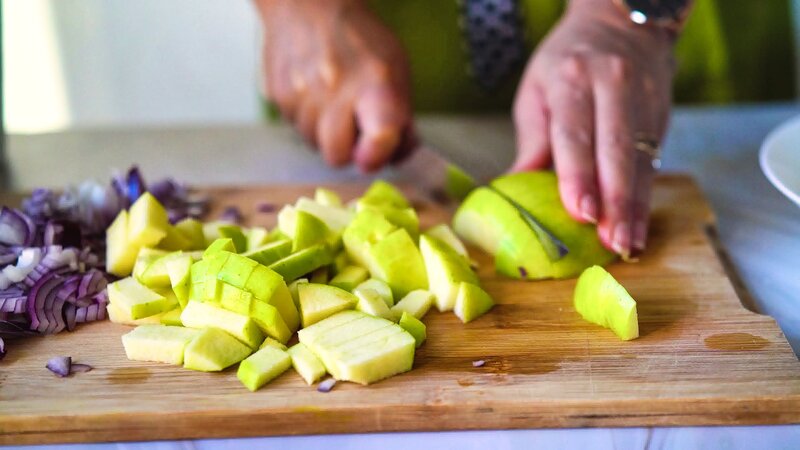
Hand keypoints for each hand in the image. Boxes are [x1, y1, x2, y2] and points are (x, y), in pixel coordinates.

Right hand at [254, 0, 413, 171]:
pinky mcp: (278, 95)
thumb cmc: (359, 40)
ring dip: (323, 132)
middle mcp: (336, 90)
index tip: (374, 154)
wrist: (309, 5)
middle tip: (353, 126)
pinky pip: (294, 126)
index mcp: (375, 85)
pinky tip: (313, 91)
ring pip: (312, 144)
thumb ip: (400, 116)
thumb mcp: (395, 69)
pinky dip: (306, 117)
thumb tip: (401, 155)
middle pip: (336, 156)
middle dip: (346, 150)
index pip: (379, 138)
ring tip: (331, 99)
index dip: (377, 156)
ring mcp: (302, 94)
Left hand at [512, 0, 675, 255]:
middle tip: (610, 241)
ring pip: (640, 160)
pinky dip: (645, 199)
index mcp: (573, 78)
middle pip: (615, 150)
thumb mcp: (536, 90)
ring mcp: (643, 100)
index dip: (578, 175)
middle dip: (614, 200)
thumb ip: (532, 140)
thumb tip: (514, 189)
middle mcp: (613, 86)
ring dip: (634, 208)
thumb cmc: (566, 64)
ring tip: (627, 245)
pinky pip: (653, 163)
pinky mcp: (661, 115)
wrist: (620, 23)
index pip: (575, 133)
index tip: (581, 213)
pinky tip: (638, 228)